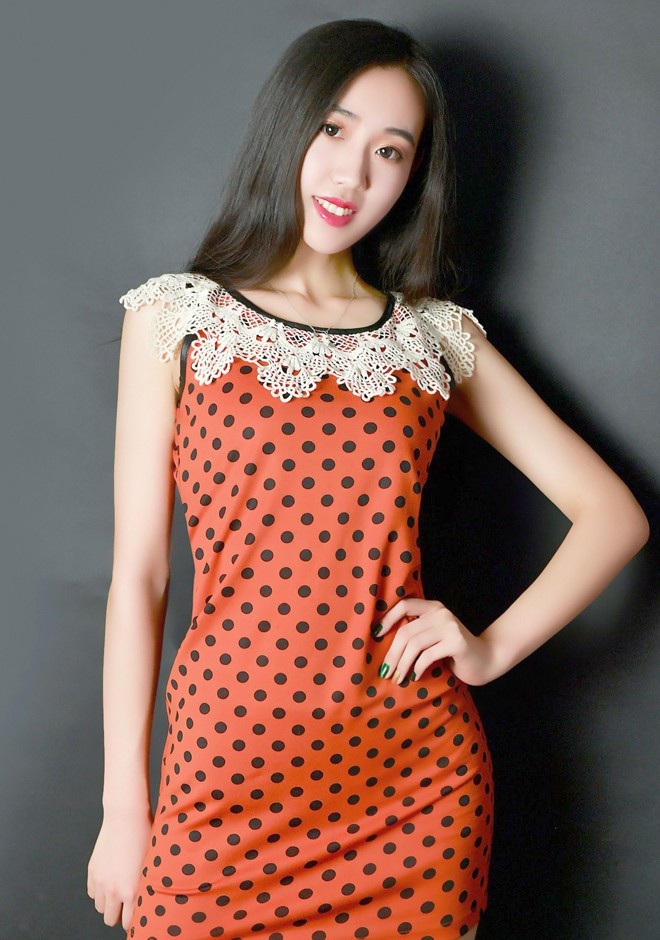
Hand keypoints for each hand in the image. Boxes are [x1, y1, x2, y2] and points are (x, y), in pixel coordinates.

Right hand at [87, 808, 152, 930]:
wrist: (126, 817)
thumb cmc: (145, 837)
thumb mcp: (152, 866)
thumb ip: (146, 887)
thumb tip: (148, 901)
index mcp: (131, 891)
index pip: (129, 922)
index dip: (134, 919)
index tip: (138, 914)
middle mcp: (113, 890)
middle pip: (110, 919)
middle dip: (119, 913)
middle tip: (128, 903)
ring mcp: (100, 881)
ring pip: (99, 907)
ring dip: (108, 902)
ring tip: (119, 889)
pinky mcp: (92, 871)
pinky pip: (92, 892)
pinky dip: (99, 890)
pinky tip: (110, 879)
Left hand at [373, 597, 495, 686]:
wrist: (487, 659)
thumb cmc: (454, 651)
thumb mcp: (434, 636)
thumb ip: (417, 632)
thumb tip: (383, 642)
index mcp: (433, 607)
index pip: (405, 605)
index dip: (387, 619)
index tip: (376, 635)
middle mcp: (441, 613)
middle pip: (406, 630)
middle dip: (392, 653)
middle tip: (385, 671)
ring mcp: (450, 626)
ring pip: (414, 644)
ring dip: (402, 664)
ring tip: (398, 677)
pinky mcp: (457, 642)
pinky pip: (428, 655)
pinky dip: (417, 668)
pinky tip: (415, 676)